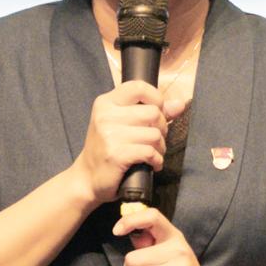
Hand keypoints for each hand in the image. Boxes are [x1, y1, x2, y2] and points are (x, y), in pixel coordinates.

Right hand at [74, 81, 168, 207]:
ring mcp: (110, 135)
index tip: (157, 112)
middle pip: (153, 113)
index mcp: (106, 103)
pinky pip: (150, 152)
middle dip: (162, 128)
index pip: (138, 87)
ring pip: (154, 134)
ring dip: (160, 147)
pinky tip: (152, 164)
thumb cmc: (107, 149)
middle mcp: (106, 115)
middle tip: (155, 140)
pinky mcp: (116, 154)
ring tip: (153, 153)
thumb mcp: (123, 124)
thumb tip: (179, 104)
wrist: (87, 178)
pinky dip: (157, 160)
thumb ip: (150, 111)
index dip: (156, 98)